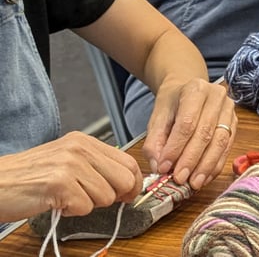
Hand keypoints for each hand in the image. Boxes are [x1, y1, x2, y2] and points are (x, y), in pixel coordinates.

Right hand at [0, 132, 141, 221]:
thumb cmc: (30, 176)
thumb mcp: (67, 161)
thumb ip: (96, 166)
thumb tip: (128, 184)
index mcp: (85, 141)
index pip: (128, 161)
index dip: (134, 182)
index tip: (129, 194)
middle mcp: (80, 148)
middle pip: (124, 180)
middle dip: (115, 196)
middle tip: (93, 199)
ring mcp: (70, 165)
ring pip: (106, 197)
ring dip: (88, 204)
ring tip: (66, 197)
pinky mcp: (60, 184)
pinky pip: (85, 207)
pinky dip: (73, 211)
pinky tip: (57, 202)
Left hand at [143, 78, 236, 190]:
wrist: (188, 90)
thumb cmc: (173, 104)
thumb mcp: (157, 117)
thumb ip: (154, 141)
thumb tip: (158, 167)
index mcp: (195, 89)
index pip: (187, 122)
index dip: (176, 147)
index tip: (164, 167)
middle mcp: (216, 96)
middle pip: (205, 133)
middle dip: (191, 160)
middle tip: (179, 179)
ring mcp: (229, 109)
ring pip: (220, 141)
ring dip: (206, 166)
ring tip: (193, 183)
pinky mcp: (235, 123)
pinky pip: (227, 148)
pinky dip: (215, 166)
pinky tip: (204, 177)